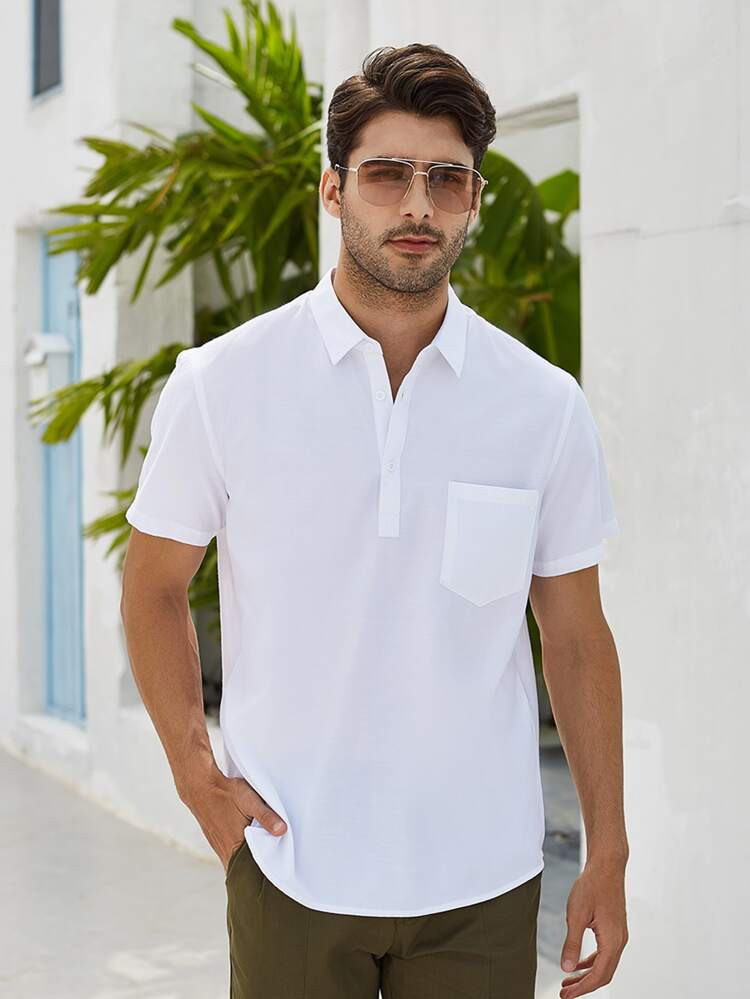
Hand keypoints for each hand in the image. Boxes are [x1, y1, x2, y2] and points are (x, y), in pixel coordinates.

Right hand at [178, 765, 286, 872]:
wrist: (200, 786)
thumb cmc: (226, 793)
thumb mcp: (250, 801)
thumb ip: (266, 816)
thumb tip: (282, 831)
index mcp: (235, 845)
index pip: (251, 870)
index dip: (262, 873)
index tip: (273, 874)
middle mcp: (224, 850)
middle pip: (243, 869)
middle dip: (255, 869)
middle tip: (269, 869)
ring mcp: (217, 846)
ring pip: (234, 862)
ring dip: (246, 861)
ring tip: (259, 858)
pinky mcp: (214, 840)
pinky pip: (227, 854)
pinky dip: (237, 854)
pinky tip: (244, 846)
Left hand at [558, 856, 628, 997]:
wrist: (607, 867)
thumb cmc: (592, 887)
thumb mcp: (576, 915)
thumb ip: (572, 944)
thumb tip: (567, 969)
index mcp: (612, 940)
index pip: (599, 975)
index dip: (582, 988)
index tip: (566, 996)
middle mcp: (620, 941)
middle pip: (604, 974)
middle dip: (585, 986)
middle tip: (565, 993)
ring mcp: (619, 935)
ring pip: (606, 965)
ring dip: (588, 975)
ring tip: (569, 982)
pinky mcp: (615, 929)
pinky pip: (606, 954)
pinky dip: (593, 963)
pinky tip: (580, 964)